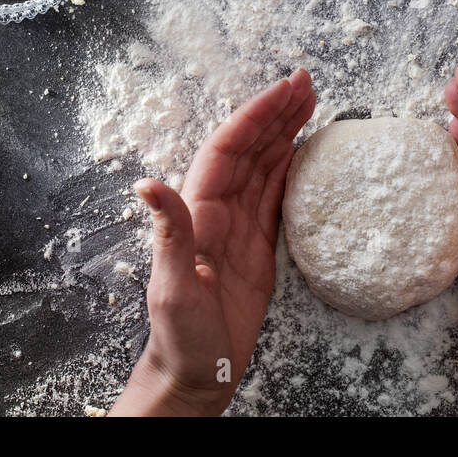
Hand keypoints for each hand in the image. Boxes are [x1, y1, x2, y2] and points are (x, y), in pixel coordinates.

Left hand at [110, 68, 314, 415]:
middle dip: (276, 112)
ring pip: (263, 166)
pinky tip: (303, 150)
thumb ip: (169, 234)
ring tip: (310, 102)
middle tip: (306, 82)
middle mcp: (217, 211)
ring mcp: (238, 226)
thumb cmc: (180, 337)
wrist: (195, 374)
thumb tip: (148, 185)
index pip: (229, 150)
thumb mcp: (172, 288)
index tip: (284, 90)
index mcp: (198, 213)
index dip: (256, 116)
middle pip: (249, 148)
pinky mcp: (257, 245)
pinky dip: (290, 168)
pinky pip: (274, 195)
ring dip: (284, 132)